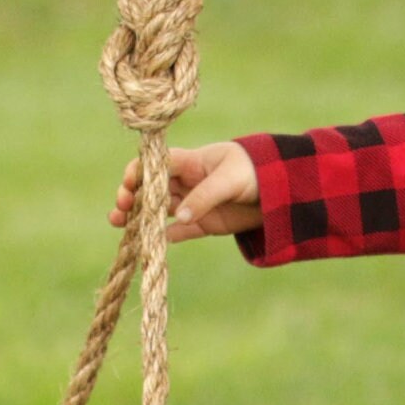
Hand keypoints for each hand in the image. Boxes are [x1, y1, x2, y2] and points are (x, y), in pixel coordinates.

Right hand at [111, 140, 261, 241]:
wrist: (284, 190)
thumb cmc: (255, 171)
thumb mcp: (230, 179)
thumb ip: (205, 196)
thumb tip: (179, 217)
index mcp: (191, 162)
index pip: (156, 164)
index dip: (138, 172)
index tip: (128, 185)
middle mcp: (186, 182)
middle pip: (150, 188)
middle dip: (130, 196)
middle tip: (119, 208)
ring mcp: (193, 203)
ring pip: (158, 210)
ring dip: (139, 217)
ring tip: (120, 224)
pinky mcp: (204, 223)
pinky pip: (179, 231)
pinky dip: (166, 236)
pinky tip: (152, 242)